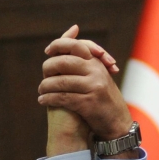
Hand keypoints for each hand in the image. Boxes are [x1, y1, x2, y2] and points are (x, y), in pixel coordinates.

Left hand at [39, 25, 132, 141]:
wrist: (117, 122)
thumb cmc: (103, 98)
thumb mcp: (97, 76)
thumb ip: (83, 62)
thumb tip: (69, 37)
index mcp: (96, 63)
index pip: (75, 45)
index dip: (58, 45)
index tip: (48, 51)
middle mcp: (96, 71)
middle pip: (64, 62)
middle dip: (48, 69)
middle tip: (43, 77)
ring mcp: (93, 86)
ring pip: (60, 81)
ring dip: (46, 87)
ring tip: (41, 92)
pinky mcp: (88, 102)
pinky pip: (62, 97)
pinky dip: (49, 99)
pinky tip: (42, 101)